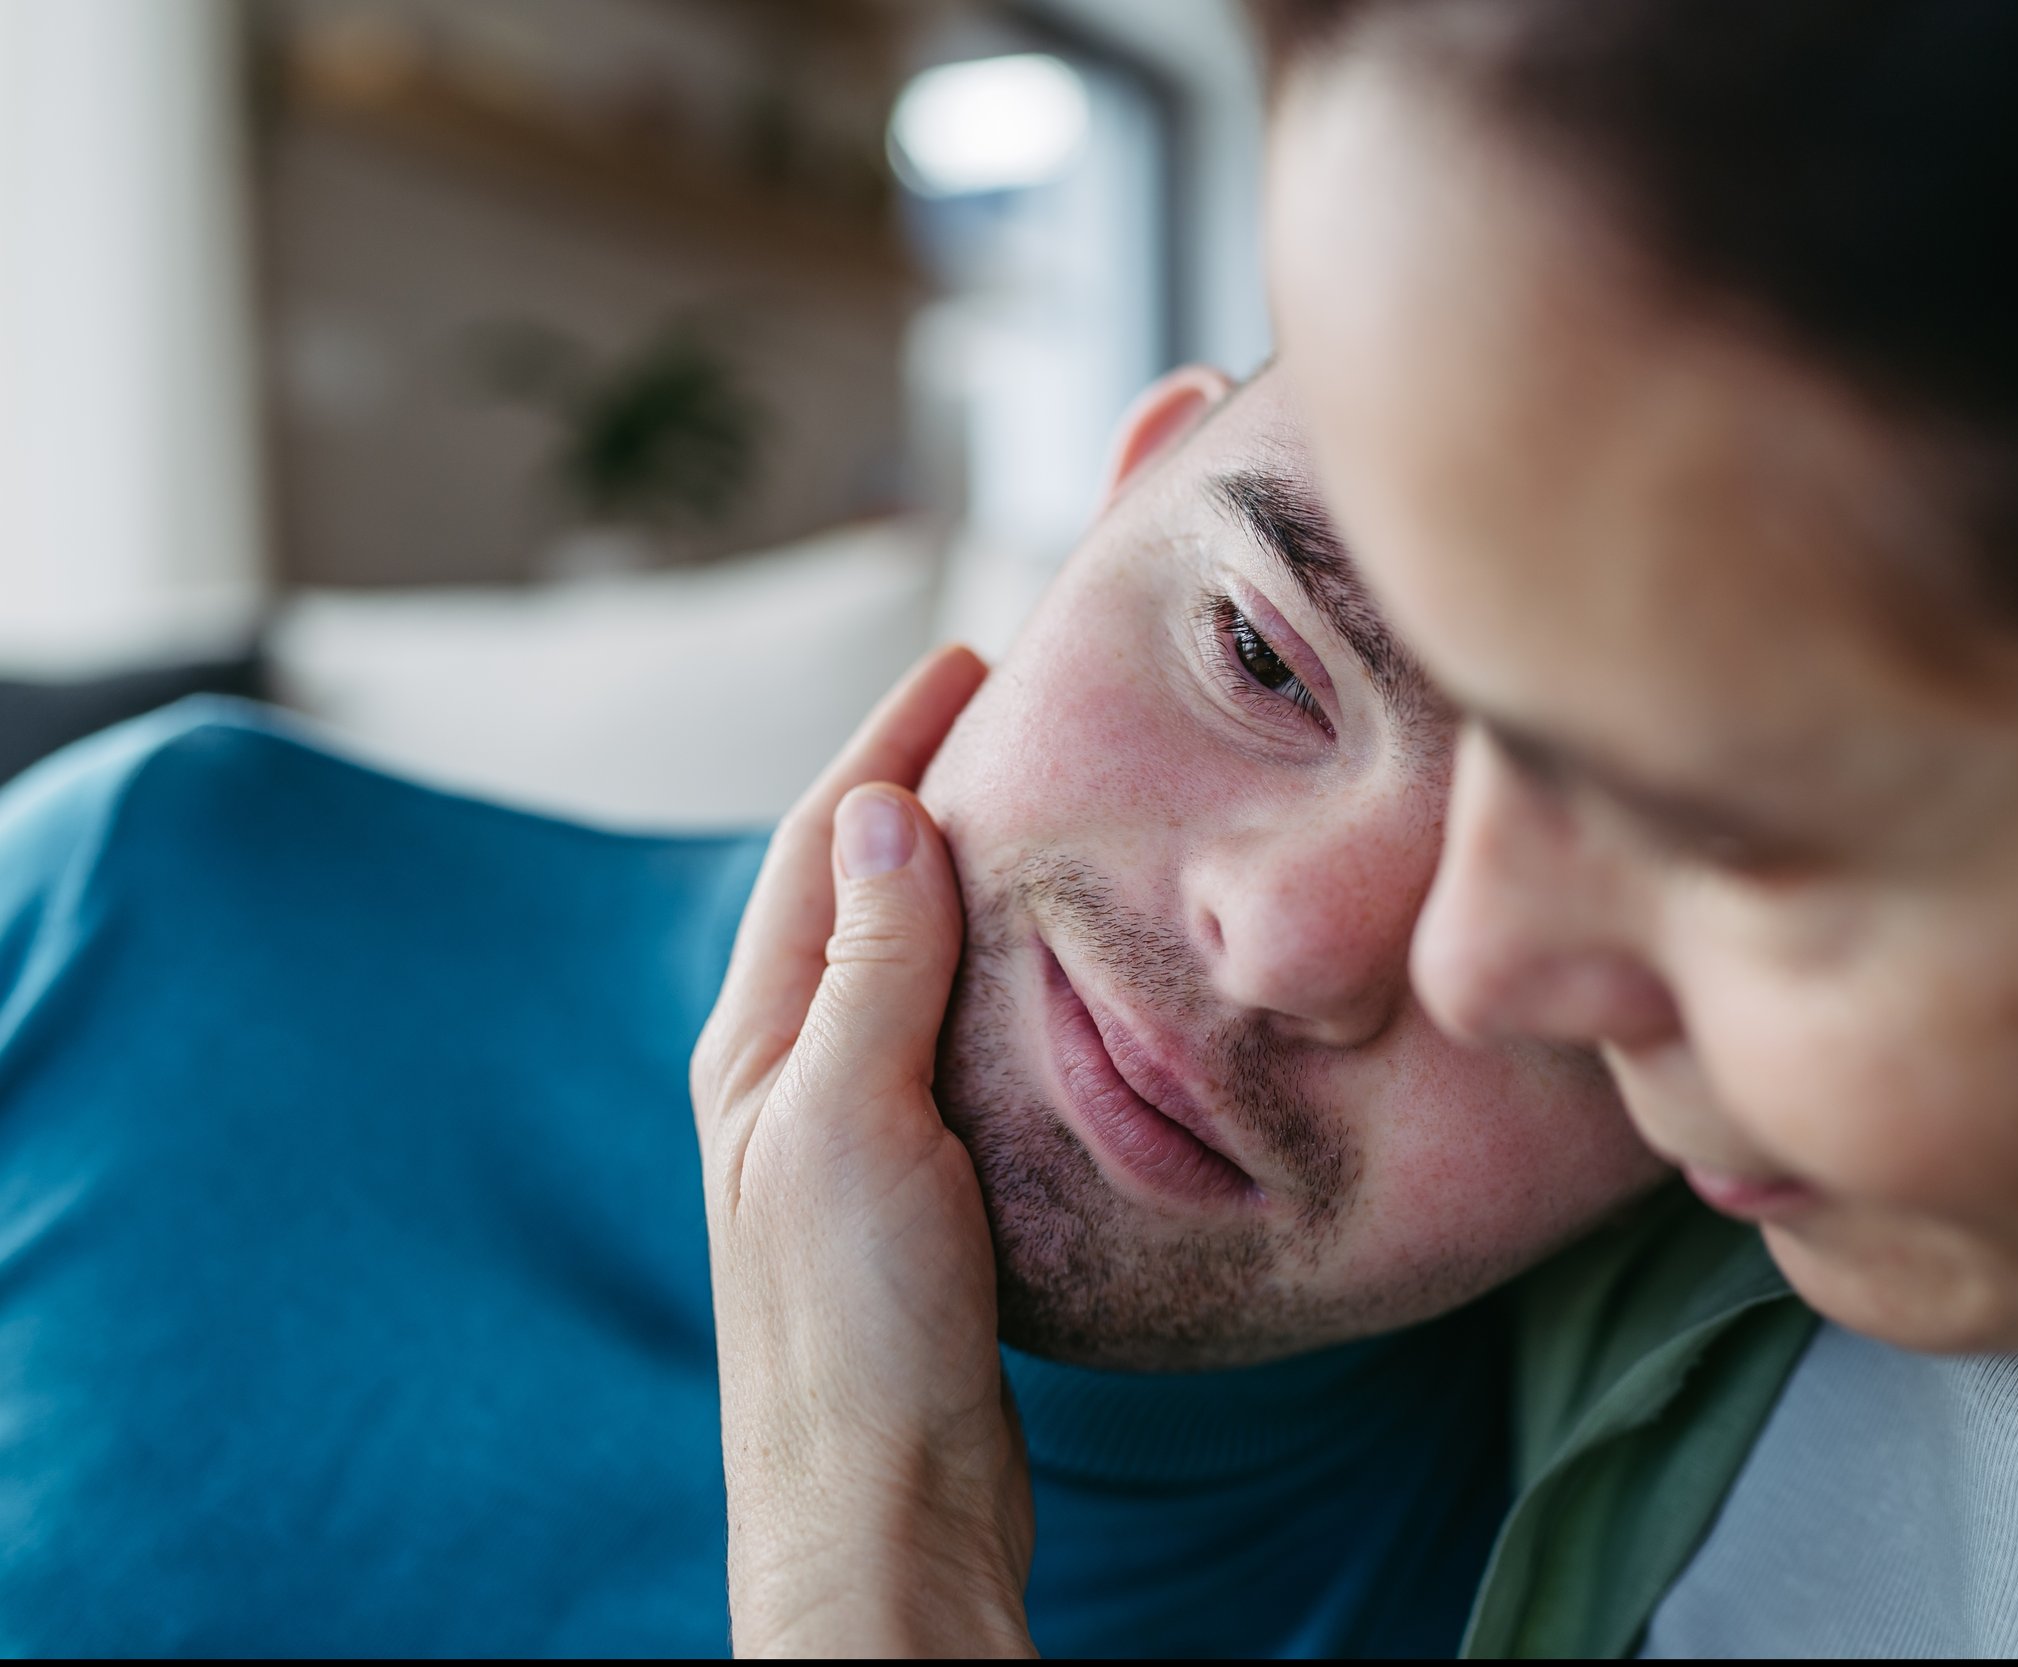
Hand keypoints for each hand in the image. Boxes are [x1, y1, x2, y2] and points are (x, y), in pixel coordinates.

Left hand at [690, 645, 1035, 1657]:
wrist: (881, 1509)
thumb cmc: (853, 1331)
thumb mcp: (854, 1125)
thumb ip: (871, 971)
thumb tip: (880, 810)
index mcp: (758, 1048)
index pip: (819, 849)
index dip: (887, 745)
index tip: (966, 665)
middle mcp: (791, 1078)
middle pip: (850, 890)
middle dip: (916, 788)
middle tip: (1008, 711)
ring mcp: (848, 1135)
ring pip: (900, 962)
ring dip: (954, 874)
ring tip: (1035, 811)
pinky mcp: (912, 1190)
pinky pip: (945, 1036)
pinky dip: (990, 971)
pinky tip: (1047, 977)